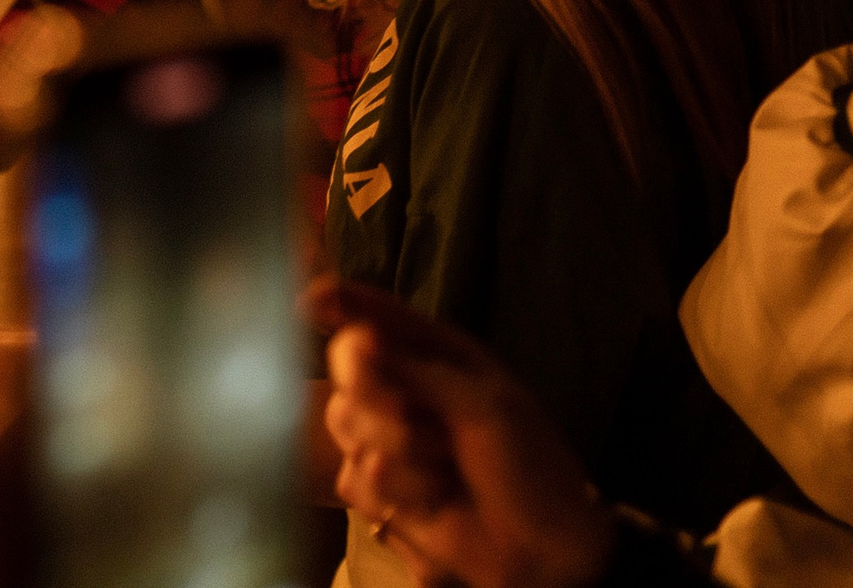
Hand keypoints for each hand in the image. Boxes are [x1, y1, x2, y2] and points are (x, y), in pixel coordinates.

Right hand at [308, 278, 611, 587]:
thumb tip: (355, 340)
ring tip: (445, 470)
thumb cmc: (528, 467)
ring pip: (346, 425)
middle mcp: (404, 388)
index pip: (378, 316)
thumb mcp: (483, 406)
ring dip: (399, 452)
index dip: (342, 303)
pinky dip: (394, 493)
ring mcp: (387, 439)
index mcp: (436, 355)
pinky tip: (432, 501)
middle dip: (379, 398)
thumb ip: (414, 370)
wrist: (541, 551)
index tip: (311, 301)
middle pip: (348, 372)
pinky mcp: (378, 490)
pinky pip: (353, 479)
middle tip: (417, 420)